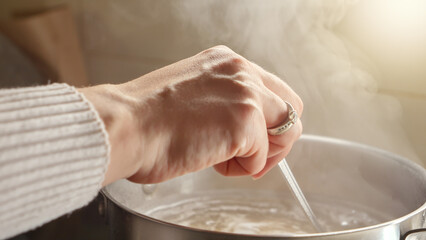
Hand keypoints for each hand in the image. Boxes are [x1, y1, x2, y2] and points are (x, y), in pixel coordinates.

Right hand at [80, 45, 302, 185]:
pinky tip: (215, 163)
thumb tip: (237, 124)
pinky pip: (262, 156)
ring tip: (230, 161)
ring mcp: (245, 94)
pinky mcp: (244, 122)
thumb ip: (221, 101)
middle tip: (253, 155)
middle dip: (277, 137)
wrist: (125, 126)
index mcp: (226, 63)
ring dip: (263, 154)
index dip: (267, 120)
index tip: (251, 138)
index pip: (272, 90)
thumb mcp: (192, 93)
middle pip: (290, 107)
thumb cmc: (145, 117)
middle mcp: (241, 71)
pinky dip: (243, 168)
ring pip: (287, 130)